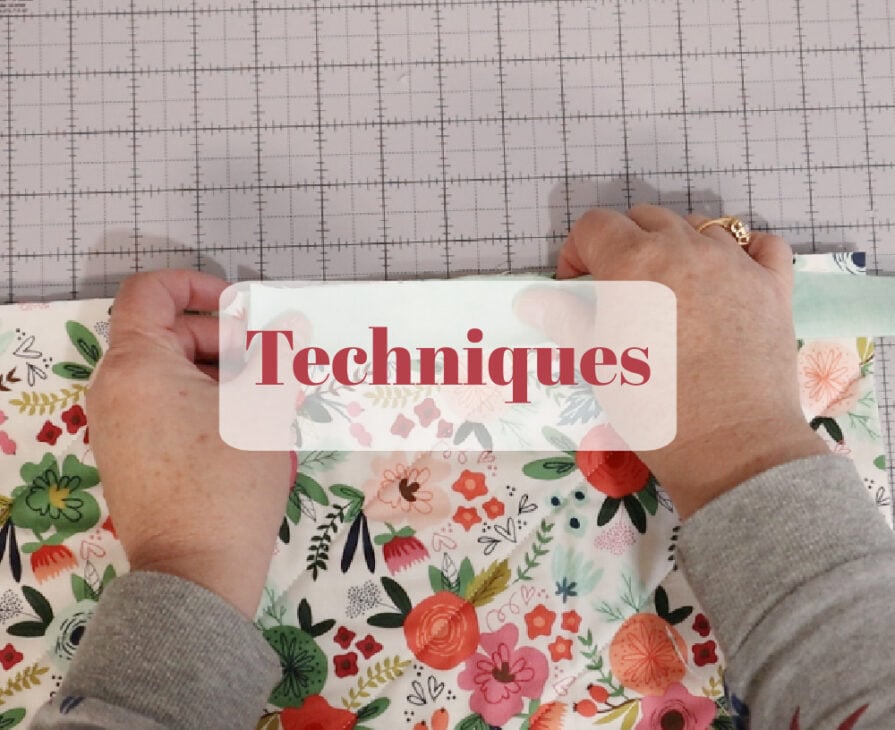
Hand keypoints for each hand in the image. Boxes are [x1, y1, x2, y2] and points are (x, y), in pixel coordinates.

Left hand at [86, 270, 294, 618]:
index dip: (197, 285)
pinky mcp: (130, 455)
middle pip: (165, 333)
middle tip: (269, 361)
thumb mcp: (264, 408)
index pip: (150, 292)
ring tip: (265, 397)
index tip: (241, 309)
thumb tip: (295, 325)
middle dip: (221, 337)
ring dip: (218, 371)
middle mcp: (114, 389)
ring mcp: (118, 425)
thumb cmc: (228, 480)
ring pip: (169, 372)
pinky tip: (245, 426)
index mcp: (136, 365)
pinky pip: (164, 405)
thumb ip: (279, 356)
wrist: (197, 570)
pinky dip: (202, 400)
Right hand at [525, 205, 826, 517]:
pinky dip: (742, 251)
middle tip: (620, 290)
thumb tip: (531, 301)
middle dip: (624, 244)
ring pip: (699, 227)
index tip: (576, 285)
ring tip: (672, 289)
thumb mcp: (597, 363)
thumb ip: (565, 320)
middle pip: (645, 218)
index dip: (577, 251)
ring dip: (676, 247)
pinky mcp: (773, 285)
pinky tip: (729, 276)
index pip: (594, 226)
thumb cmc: (653, 409)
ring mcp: (735, 263)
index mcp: (634, 264)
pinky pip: (760, 244)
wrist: (731, 448)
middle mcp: (685, 249)